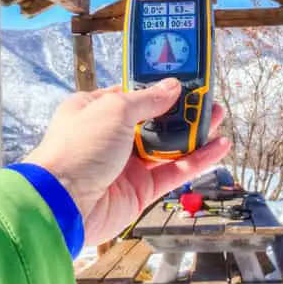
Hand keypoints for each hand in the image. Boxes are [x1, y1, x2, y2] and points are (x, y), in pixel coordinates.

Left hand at [24, 78, 229, 244]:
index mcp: (95, 111)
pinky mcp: (140, 191)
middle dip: (182, 110)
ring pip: (168, 146)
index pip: (132, 94)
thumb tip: (173, 87)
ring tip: (220, 118)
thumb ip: (148, 99)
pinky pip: (174, 172)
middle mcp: (111, 137)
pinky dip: (198, 160)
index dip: (159, 87)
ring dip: (195, 133)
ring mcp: (126, 165)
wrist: (62, 204)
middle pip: (155, 120)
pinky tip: (219, 148)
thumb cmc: (78, 149)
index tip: (185, 79)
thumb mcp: (114, 110)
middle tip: (208, 100)